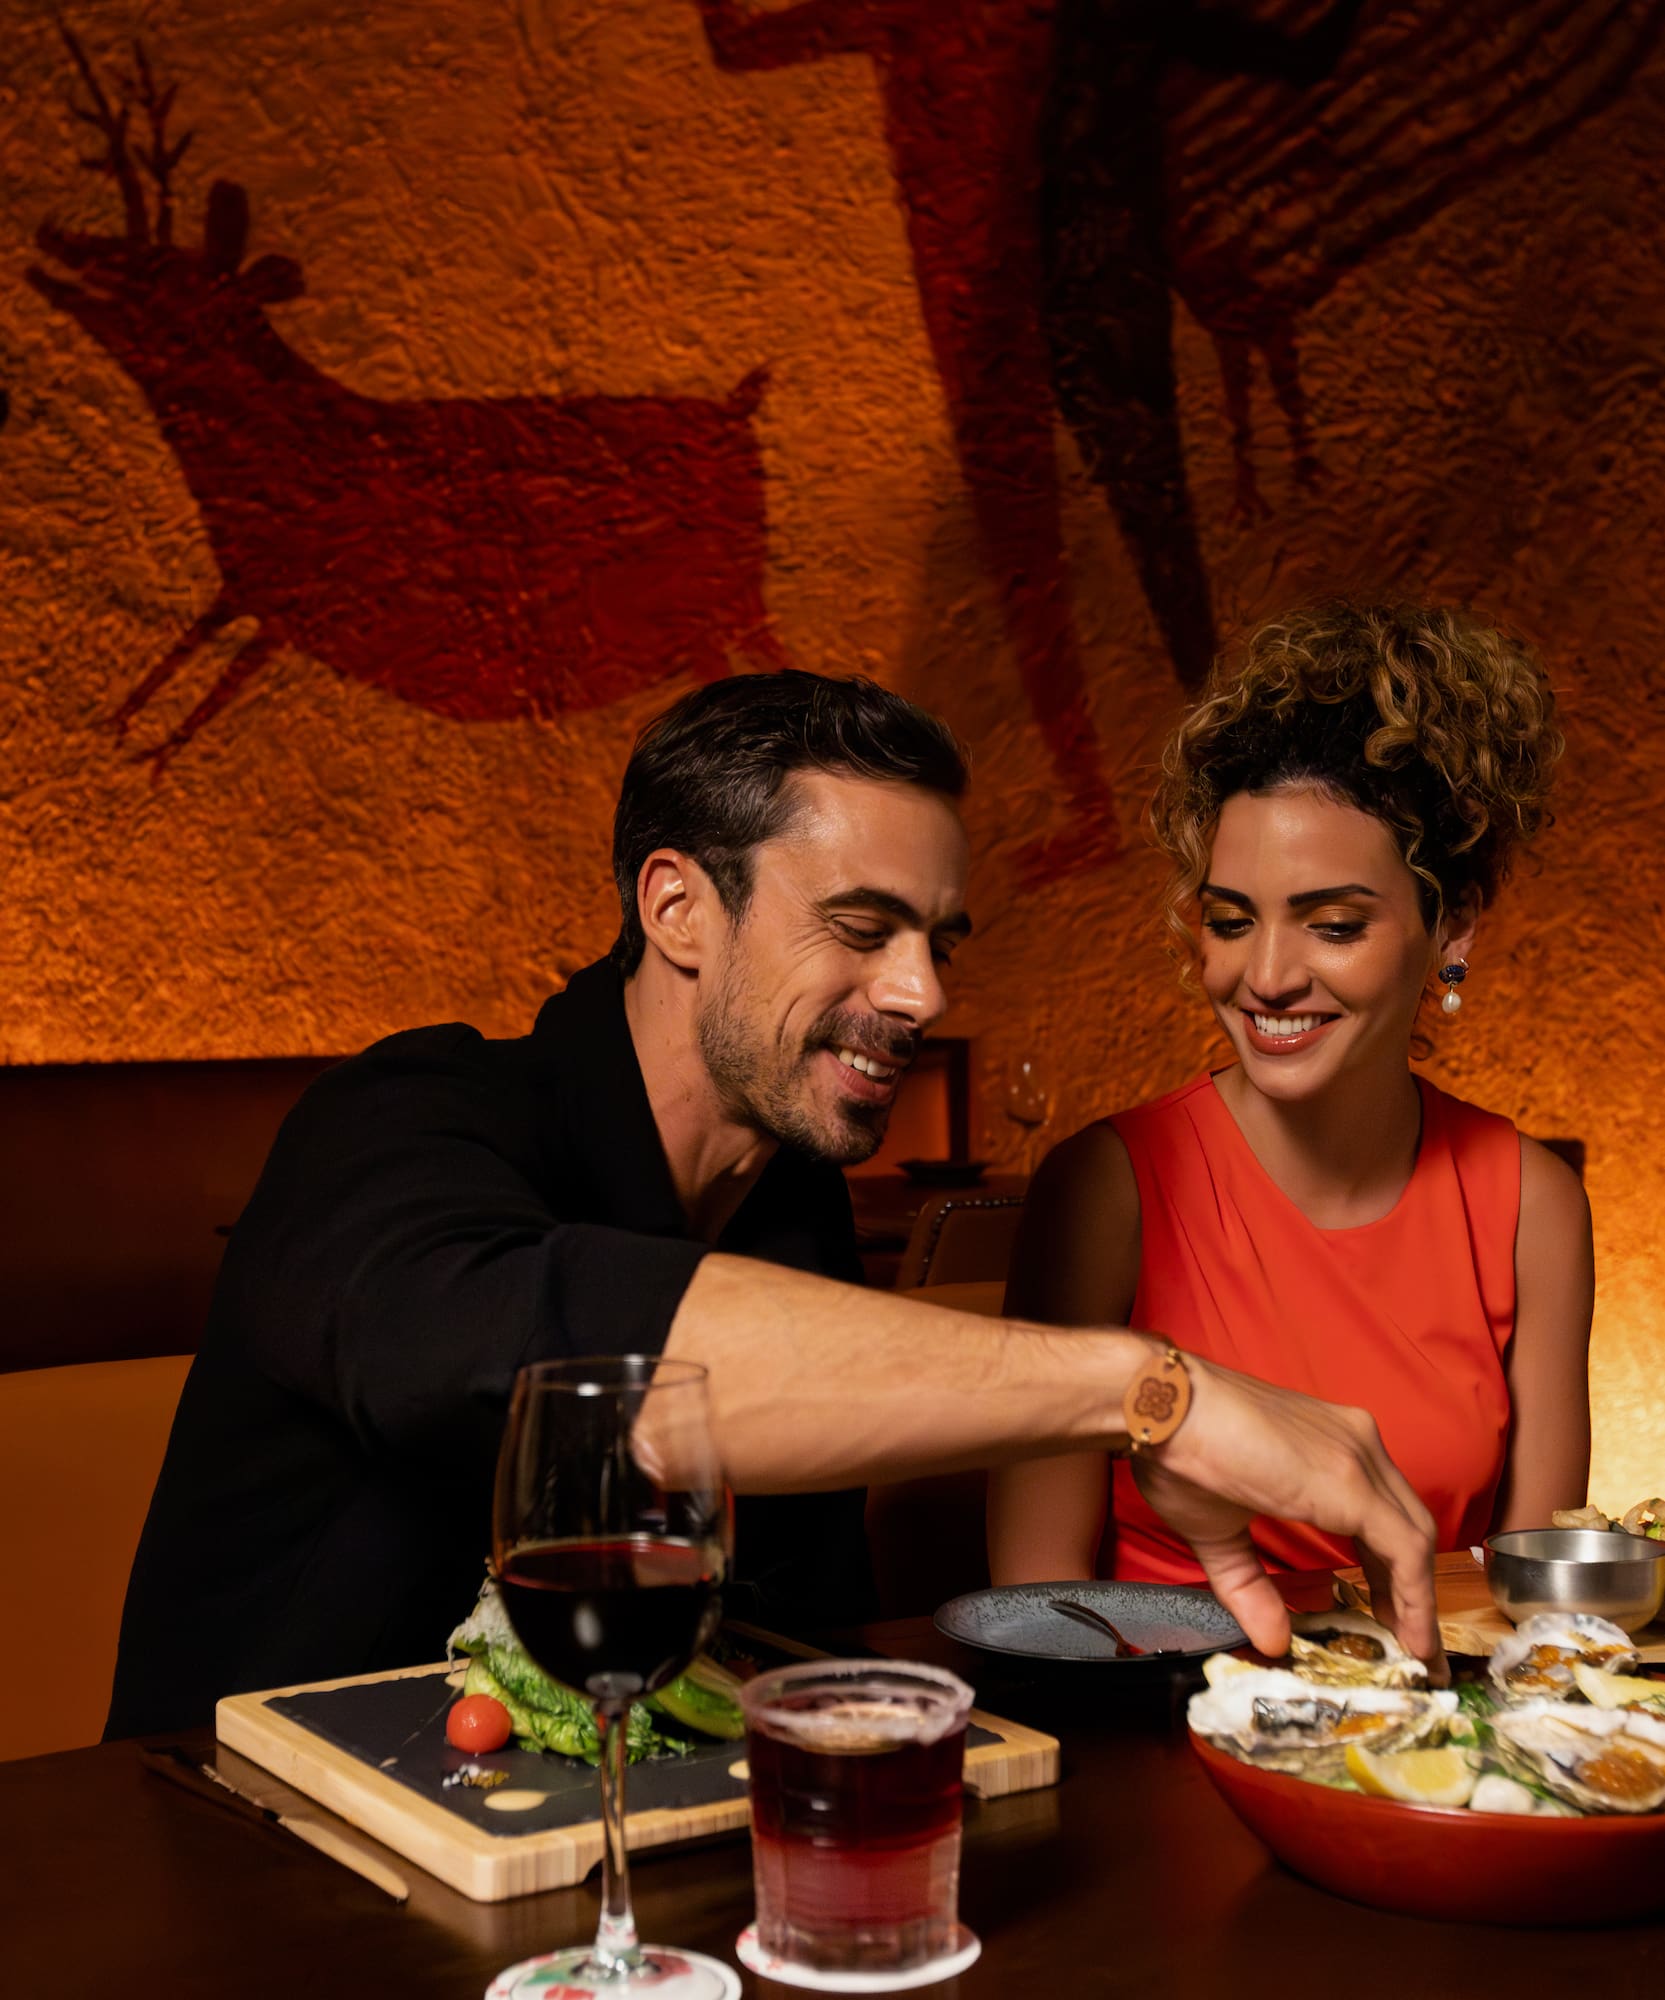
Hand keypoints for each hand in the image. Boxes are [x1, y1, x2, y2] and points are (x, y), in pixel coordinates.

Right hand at [1132, 1350, 1444, 1676]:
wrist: (1161, 1408)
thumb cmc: (1179, 1450)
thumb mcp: (1219, 1530)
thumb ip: (1252, 1585)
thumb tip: (1272, 1641)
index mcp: (1330, 1445)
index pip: (1381, 1515)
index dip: (1391, 1573)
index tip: (1389, 1617)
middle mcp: (1356, 1443)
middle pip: (1407, 1526)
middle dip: (1412, 1591)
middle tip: (1408, 1643)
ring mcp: (1358, 1457)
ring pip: (1415, 1537)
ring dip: (1419, 1600)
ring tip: (1416, 1651)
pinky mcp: (1352, 1482)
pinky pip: (1405, 1548)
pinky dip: (1414, 1596)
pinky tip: (1410, 1633)